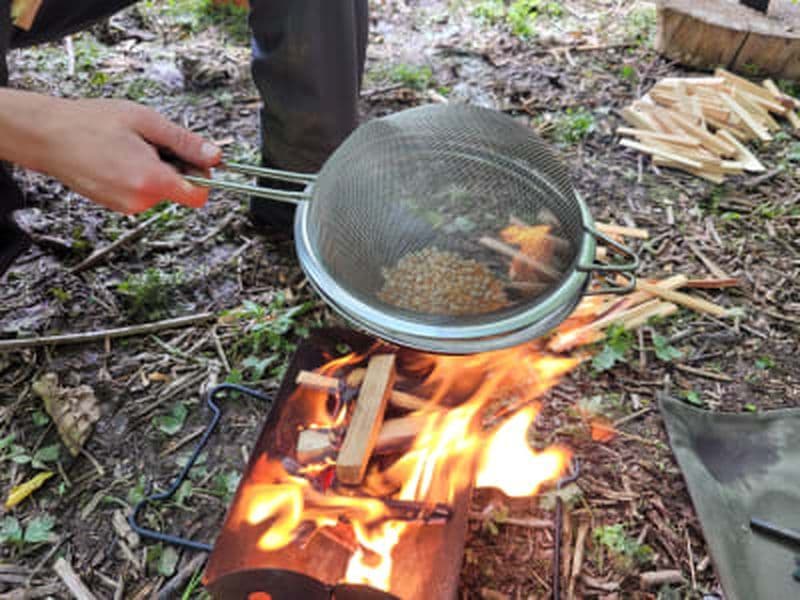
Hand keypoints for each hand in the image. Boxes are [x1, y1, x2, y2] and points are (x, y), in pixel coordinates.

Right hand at [31, 98, 221, 213]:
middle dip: (175, 166)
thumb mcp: (146, 121)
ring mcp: (126, 205)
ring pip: (161, 190)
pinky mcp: (116, 205)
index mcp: (150, 180)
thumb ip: (185, 142)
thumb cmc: (89, 123)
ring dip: (155, 170)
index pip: (199, 196)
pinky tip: (119, 158)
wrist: (46, 135)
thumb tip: (215, 155)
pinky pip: (142, 192)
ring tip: (129, 148)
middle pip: (180, 190)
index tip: (199, 160)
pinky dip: (139, 176)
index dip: (204, 176)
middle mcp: (139, 200)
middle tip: (151, 143)